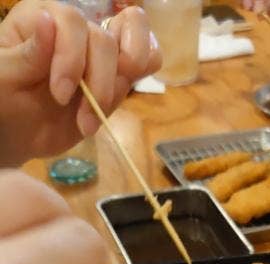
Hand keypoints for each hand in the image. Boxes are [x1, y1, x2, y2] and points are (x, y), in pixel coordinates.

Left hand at [0, 0, 160, 164]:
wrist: (17, 131)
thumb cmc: (4, 99)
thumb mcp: (4, 77)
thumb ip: (27, 53)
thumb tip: (47, 20)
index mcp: (45, 17)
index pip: (73, 23)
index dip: (71, 59)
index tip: (60, 94)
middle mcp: (77, 31)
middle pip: (106, 41)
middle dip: (98, 83)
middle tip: (80, 117)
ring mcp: (101, 55)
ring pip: (137, 45)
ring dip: (120, 87)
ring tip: (97, 114)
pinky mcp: (116, 79)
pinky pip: (147, 62)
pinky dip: (140, 79)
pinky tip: (117, 101)